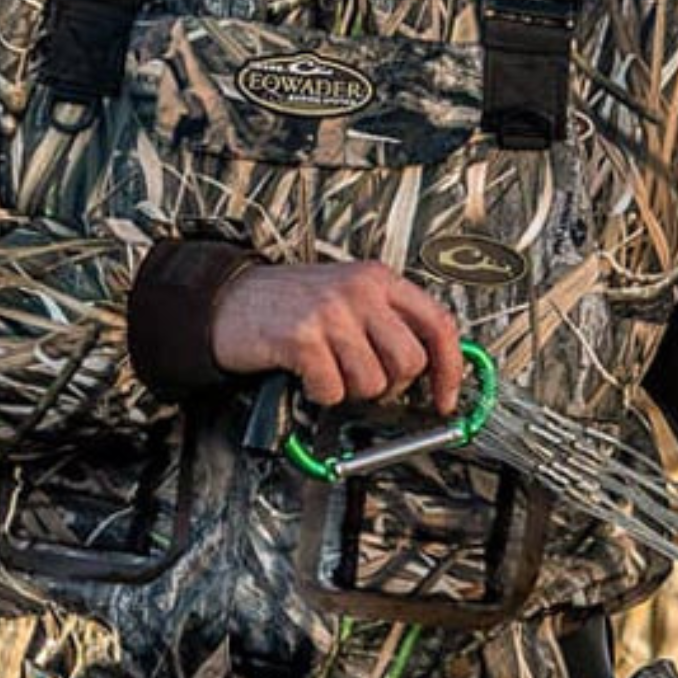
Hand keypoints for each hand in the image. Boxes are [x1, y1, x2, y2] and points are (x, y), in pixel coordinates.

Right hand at [211, 260, 464, 412]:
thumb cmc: (286, 303)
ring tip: (329, 372)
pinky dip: (321, 393)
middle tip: (365, 381)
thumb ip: (386, 323)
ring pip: (373, 382)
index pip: (438, 324)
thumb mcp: (346, 298)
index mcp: (378, 279)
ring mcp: (331, 313)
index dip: (450, 368)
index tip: (446, 398)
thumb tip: (427, 368)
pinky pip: (333, 389)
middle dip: (391, 386)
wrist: (226, 300)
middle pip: (409, 360)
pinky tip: (307, 375)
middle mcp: (359, 291)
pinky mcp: (302, 338)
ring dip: (351, 391)